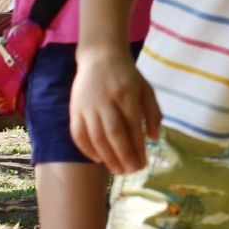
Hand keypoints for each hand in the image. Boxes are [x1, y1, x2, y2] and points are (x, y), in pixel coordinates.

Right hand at [69, 47, 160, 174]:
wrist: (100, 56)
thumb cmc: (127, 76)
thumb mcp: (146, 89)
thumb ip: (153, 113)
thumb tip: (153, 138)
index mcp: (126, 94)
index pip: (132, 126)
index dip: (138, 148)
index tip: (144, 164)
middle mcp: (106, 100)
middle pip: (113, 134)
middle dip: (123, 157)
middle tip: (131, 172)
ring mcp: (87, 105)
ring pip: (95, 137)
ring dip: (107, 158)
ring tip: (118, 171)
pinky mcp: (75, 109)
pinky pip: (78, 134)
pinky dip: (87, 150)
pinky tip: (99, 160)